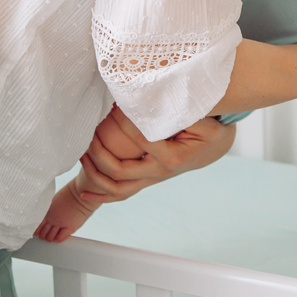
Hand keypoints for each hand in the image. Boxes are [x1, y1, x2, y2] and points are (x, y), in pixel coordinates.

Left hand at [78, 105, 235, 202]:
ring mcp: (152, 179)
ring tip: (80, 157)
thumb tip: (155, 101)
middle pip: (120, 171)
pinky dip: (102, 195)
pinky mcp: (148, 179)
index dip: (124, 122)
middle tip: (87, 133)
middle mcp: (159, 172)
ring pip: (118, 188)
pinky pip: (122, 193)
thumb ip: (181, 113)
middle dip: (99, 153)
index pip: (140, 140)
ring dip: (95, 175)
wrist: (215, 148)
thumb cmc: (209, 130)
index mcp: (172, 157)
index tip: (115, 105)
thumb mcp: (203, 120)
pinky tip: (85, 191)